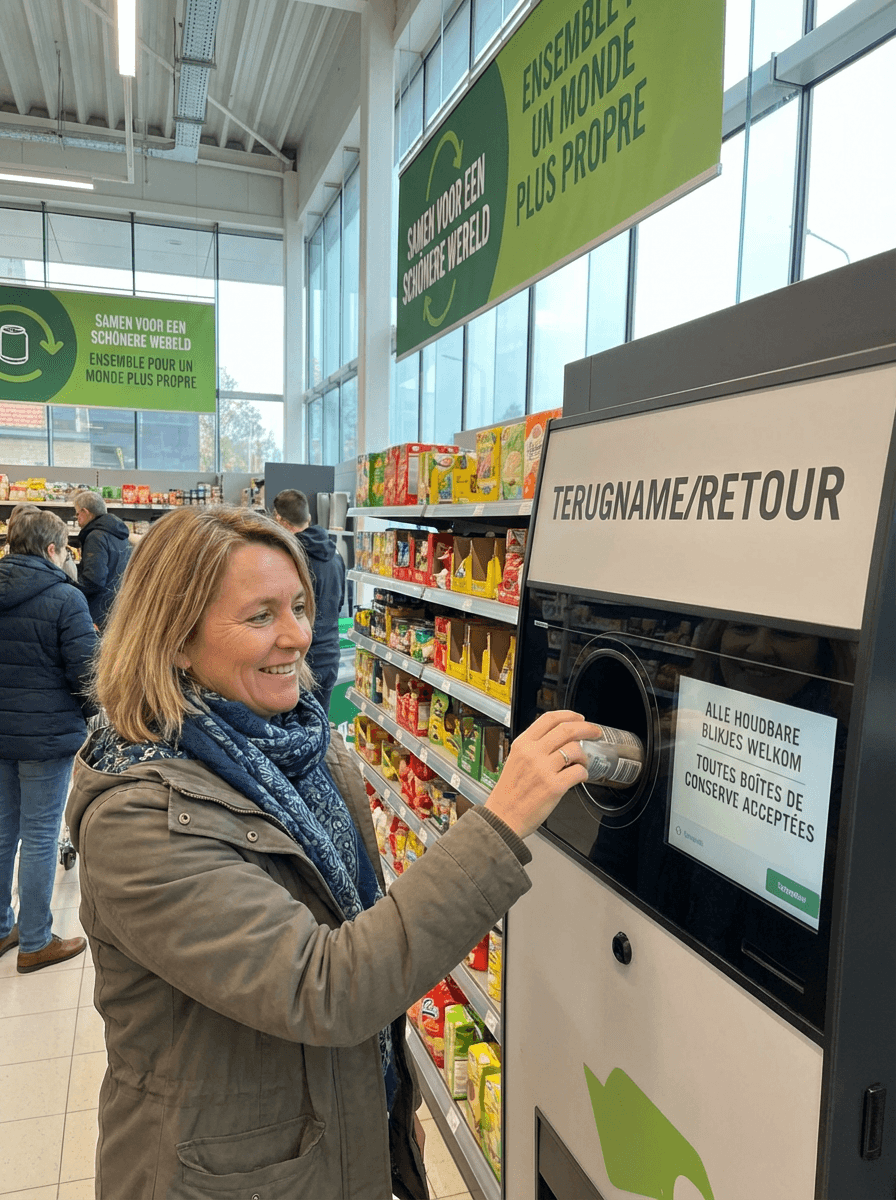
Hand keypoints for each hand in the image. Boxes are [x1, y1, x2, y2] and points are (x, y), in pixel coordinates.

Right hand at [484, 710, 603, 838]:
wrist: (503, 817)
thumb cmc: (509, 792)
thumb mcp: (515, 760)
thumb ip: (533, 747)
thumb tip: (558, 739)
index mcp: (522, 744)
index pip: (549, 719)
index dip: (569, 715)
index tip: (579, 718)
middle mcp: (533, 753)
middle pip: (567, 730)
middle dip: (587, 728)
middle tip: (595, 732)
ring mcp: (544, 769)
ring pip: (575, 750)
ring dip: (585, 755)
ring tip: (582, 763)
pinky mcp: (554, 787)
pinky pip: (579, 772)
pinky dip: (584, 773)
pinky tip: (580, 776)